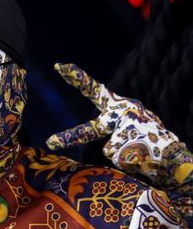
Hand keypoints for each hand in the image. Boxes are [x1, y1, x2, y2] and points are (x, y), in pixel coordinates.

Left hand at [46, 63, 192, 189]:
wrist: (177, 157)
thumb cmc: (150, 141)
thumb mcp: (131, 125)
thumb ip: (109, 125)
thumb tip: (93, 138)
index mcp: (121, 107)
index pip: (95, 90)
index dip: (78, 78)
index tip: (59, 66)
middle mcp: (122, 113)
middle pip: (90, 130)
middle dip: (69, 138)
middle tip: (51, 141)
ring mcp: (125, 129)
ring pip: (109, 150)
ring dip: (121, 154)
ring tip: (139, 152)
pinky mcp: (130, 147)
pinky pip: (118, 159)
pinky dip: (127, 162)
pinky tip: (141, 158)